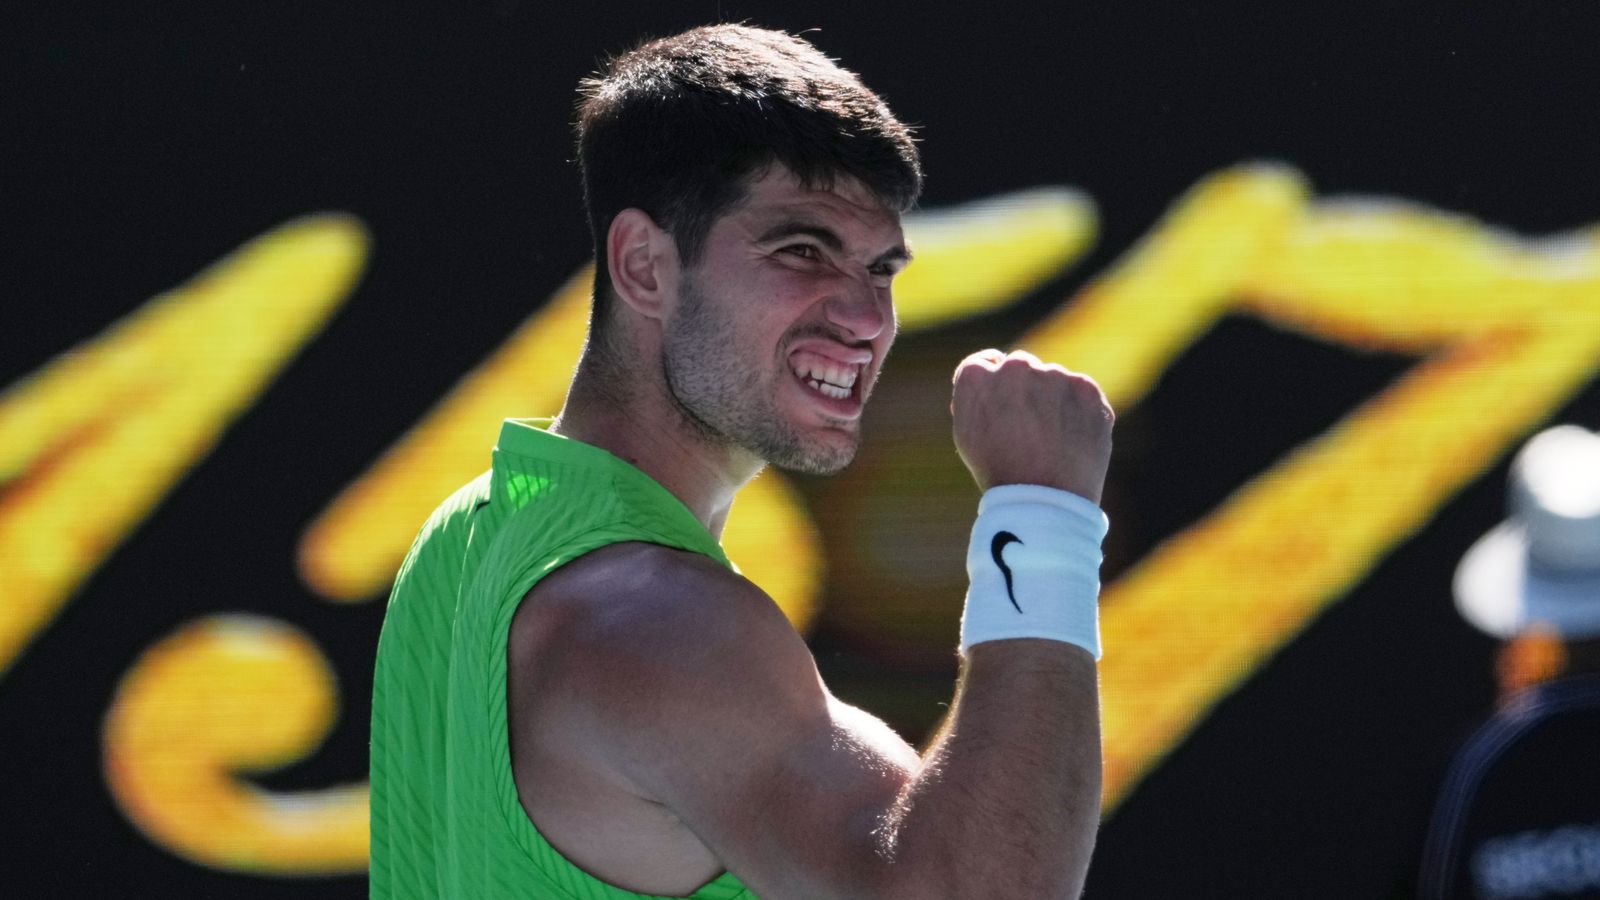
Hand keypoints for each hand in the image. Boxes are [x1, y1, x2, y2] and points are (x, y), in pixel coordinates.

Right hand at [951, 349, 1113, 502]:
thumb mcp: (968, 434)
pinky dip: (1078, 411)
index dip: (994, 386)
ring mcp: (1053, 375)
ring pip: (1053, 379)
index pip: (985, 363)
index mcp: (976, 377)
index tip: (1002, 405)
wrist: (1044, 500)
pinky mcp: (1085, 389)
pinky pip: (1080, 392)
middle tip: (1028, 428)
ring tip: (1050, 441)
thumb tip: (990, 378)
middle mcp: (1014, 367)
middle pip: (1020, 366)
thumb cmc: (999, 472)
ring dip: (1052, 400)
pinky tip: (1070, 438)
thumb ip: (975, 397)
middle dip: (1023, 390)